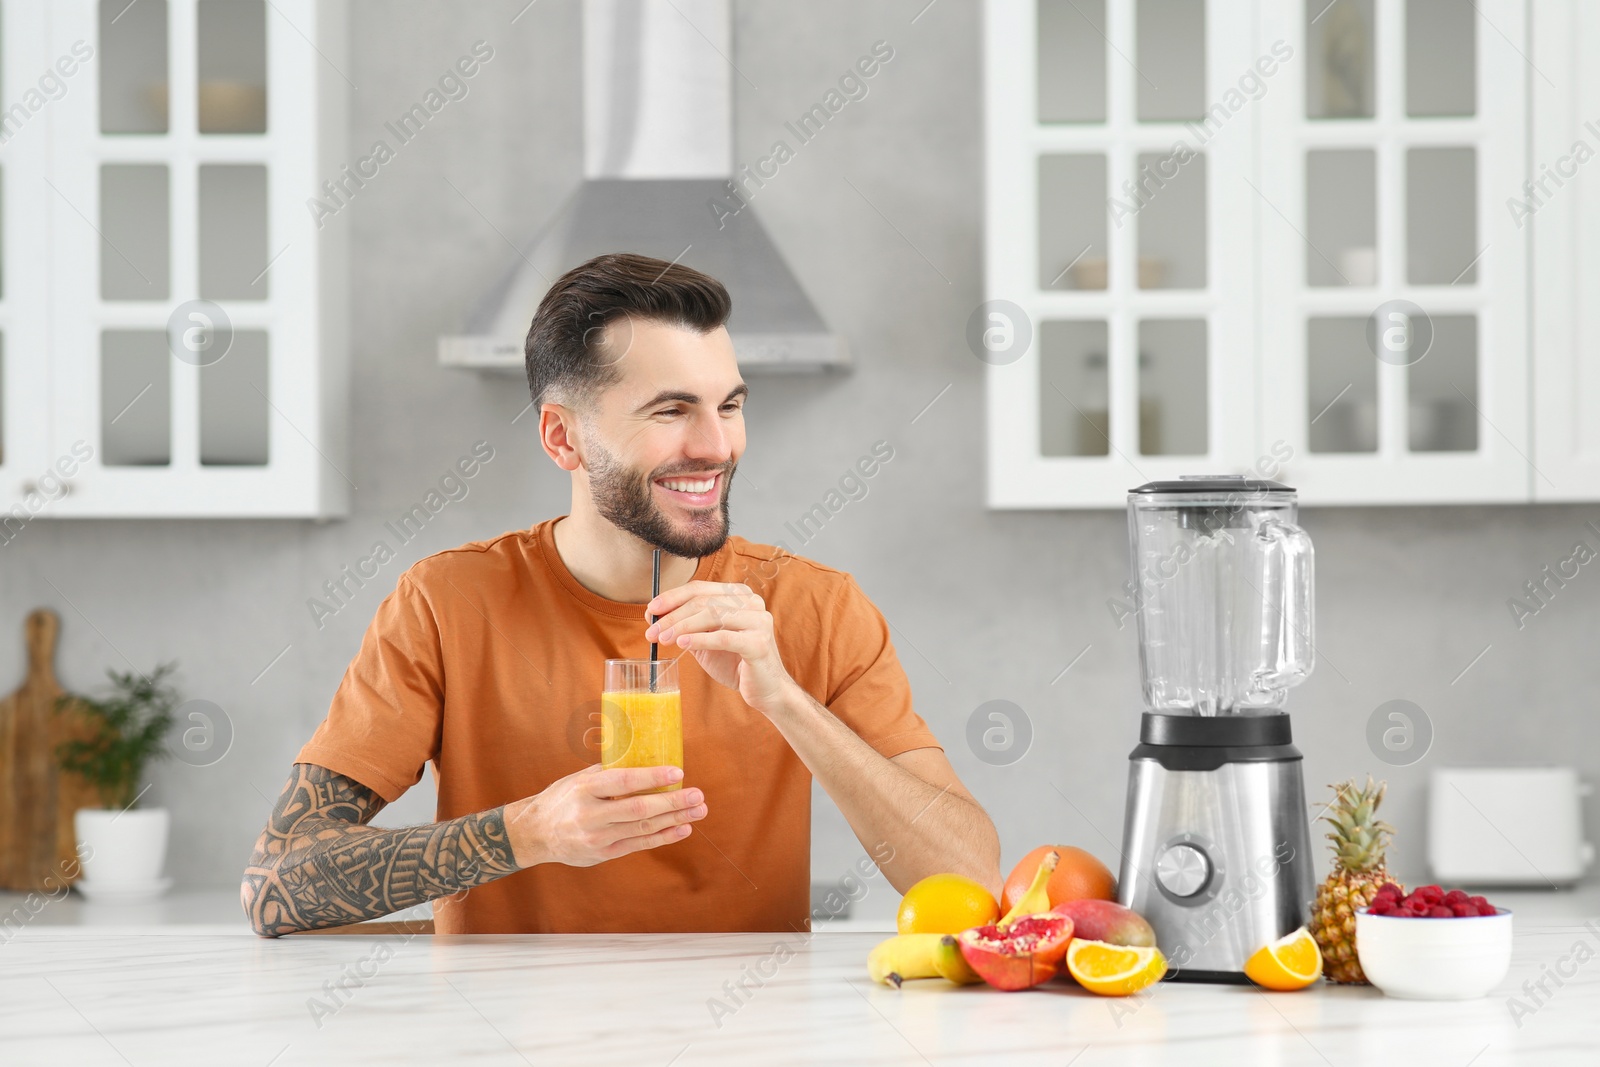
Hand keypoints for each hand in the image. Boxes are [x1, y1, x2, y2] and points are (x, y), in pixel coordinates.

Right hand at [503, 765, 706, 868]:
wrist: (536, 833)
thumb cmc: (563, 798)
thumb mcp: (579, 778)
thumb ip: (610, 771)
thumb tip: (647, 757)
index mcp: (584, 789)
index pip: (623, 782)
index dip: (652, 778)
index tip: (678, 772)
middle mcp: (590, 815)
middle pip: (639, 809)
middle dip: (673, 802)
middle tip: (698, 794)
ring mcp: (597, 838)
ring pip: (643, 828)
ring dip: (675, 819)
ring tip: (698, 810)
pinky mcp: (603, 854)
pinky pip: (639, 844)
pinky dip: (663, 837)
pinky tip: (682, 828)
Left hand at [644, 580, 798, 715]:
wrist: (765, 690)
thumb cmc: (735, 664)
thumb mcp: (706, 640)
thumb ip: (686, 626)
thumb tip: (653, 616)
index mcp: (740, 596)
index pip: (701, 588)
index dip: (672, 597)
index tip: (650, 610)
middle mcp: (752, 603)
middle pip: (704, 601)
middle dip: (673, 615)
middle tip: (651, 631)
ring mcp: (759, 621)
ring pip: (713, 615)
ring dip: (682, 627)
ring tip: (663, 639)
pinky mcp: (759, 643)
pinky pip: (723, 637)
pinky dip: (699, 639)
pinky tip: (682, 644)